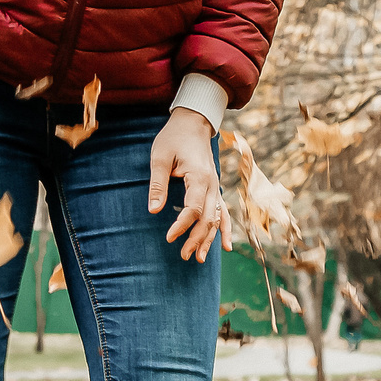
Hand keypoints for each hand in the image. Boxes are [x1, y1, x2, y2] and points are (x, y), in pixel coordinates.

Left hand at [148, 108, 231, 262]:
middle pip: (208, 218)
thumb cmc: (173, 137)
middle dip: (197, 239)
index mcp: (199, 176)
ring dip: (209, 239)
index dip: (182, 225)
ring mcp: (215, 186)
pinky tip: (225, 247)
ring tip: (200, 259)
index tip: (169, 237)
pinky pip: (223, 212)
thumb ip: (158, 184)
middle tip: (183, 255)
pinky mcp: (214, 188)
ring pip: (217, 218)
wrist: (193, 122)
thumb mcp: (159, 157)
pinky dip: (225, 229)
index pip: (193, 208)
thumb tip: (154, 210)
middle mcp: (211, 184)